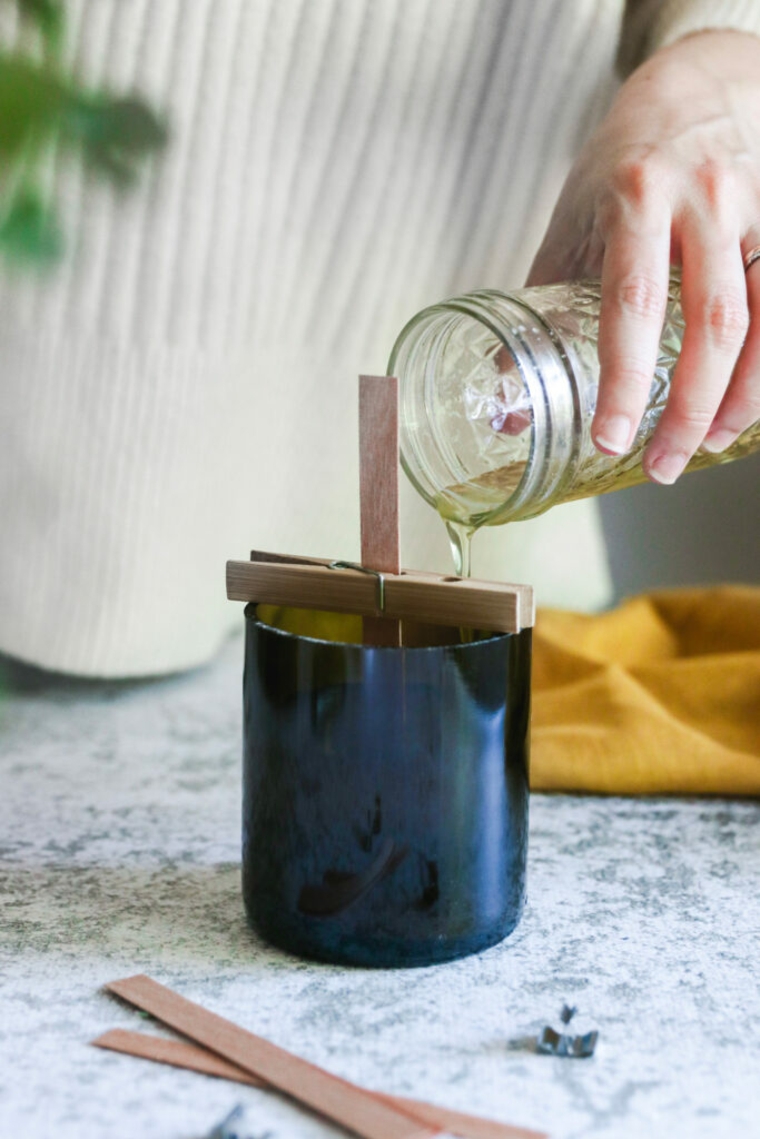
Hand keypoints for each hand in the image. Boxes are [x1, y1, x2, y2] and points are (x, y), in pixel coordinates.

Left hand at [526, 30, 759, 483]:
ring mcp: (752, 212)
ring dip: (740, 396)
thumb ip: (541, 311)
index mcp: (636, 197)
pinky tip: (745, 403)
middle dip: (689, 407)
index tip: (611, 436)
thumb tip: (510, 405)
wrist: (689, 95)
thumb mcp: (569, 227)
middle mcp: (703, 200)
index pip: (632, 303)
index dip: (623, 378)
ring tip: (709, 445)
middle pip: (711, 323)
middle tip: (663, 465)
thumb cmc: (619, 170)